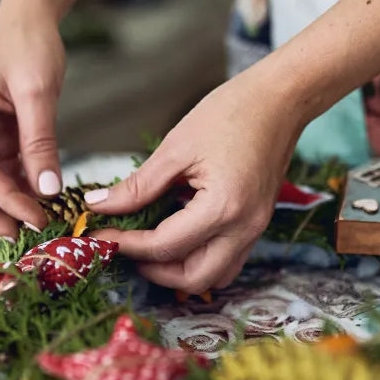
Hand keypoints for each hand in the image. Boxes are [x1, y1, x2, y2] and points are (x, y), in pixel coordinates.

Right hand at [0, 8, 64, 237]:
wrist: (29, 18)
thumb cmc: (29, 44)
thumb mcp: (38, 90)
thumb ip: (40, 141)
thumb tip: (48, 191)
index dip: (5, 200)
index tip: (37, 218)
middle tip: (22, 233)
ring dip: (1, 206)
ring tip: (38, 222)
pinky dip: (17, 191)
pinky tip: (43, 201)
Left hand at [89, 66, 305, 292]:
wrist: (280, 100)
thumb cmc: (231, 113)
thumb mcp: (176, 148)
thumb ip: (138, 186)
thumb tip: (99, 205)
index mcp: (223, 208)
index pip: (165, 246)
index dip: (128, 244)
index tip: (101, 234)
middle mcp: (244, 229)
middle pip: (193, 278)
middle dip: (154, 271)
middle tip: (125, 246)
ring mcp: (255, 230)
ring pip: (214, 276)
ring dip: (179, 271)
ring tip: (149, 246)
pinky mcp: (256, 224)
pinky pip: (227, 259)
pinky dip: (199, 258)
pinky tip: (177, 234)